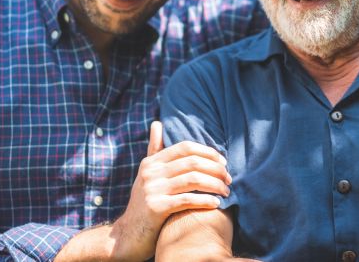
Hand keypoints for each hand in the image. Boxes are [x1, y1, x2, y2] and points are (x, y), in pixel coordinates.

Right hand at [110, 121, 231, 260]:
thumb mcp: (147, 174)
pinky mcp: (155, 208)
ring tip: (226, 191)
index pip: (185, 147)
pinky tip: (216, 203)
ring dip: (215, 185)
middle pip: (193, 162)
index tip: (223, 162)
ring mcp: (152, 189)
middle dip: (216, 170)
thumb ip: (154, 149)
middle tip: (229, 179)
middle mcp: (150, 172)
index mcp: (151, 162)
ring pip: (193, 180)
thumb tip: (157, 123)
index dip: (208, 152)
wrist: (128, 234)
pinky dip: (205, 200)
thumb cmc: (143, 202)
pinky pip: (187, 200)